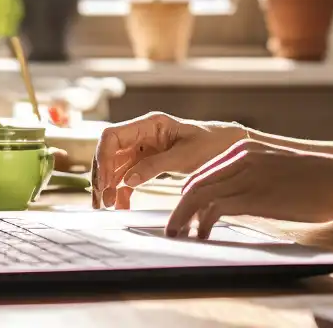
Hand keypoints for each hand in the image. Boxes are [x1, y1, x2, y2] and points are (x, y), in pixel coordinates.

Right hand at [91, 112, 245, 209]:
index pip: (111, 136)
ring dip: (109, 187)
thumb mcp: (185, 156)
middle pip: (109, 153)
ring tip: (109, 207)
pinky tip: (122, 205)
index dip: (103, 159)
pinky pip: (128, 176)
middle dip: (103, 177)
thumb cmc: (211, 145)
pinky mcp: (148, 162)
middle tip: (103, 202)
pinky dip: (123, 191)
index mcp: (149, 124)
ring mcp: (143, 148)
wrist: (229, 148)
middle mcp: (142, 134)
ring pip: (115, 167)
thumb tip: (127, 180)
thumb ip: (155, 166)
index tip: (105, 184)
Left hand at [166, 139, 332, 238]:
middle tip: (172, 230)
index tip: (183, 215)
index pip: (202, 173)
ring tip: (180, 236)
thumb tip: (231, 201)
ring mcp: (247, 175)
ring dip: (184, 218)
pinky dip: (202, 223)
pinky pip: (216, 208)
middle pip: (195, 183)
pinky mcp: (255, 195)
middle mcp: (241, 158)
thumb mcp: (275, 169)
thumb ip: (250, 177)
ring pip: (199, 195)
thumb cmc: (314, 180)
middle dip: (179, 209)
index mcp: (244, 150)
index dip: (188, 197)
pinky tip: (203, 235)